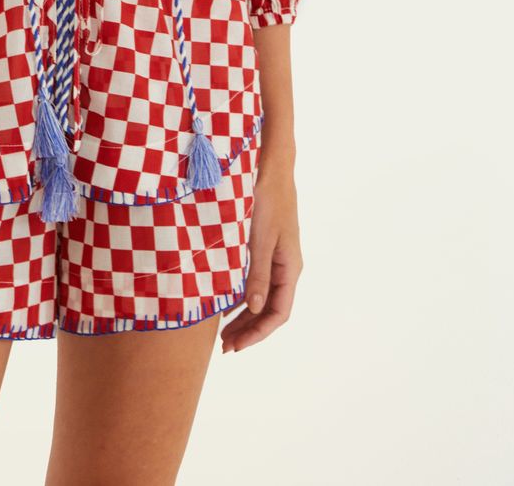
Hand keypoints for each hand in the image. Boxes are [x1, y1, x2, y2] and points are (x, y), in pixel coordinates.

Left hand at [219, 159, 302, 352]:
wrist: (269, 167)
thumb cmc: (267, 199)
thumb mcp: (259, 239)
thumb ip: (257, 274)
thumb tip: (253, 308)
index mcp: (289, 267)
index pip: (278, 313)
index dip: (257, 333)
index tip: (236, 346)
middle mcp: (285, 267)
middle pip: (270, 309)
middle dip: (249, 330)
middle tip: (224, 347)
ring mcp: (276, 258)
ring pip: (262, 297)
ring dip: (244, 317)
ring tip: (223, 334)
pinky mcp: (264, 248)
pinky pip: (255, 281)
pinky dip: (241, 297)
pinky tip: (225, 305)